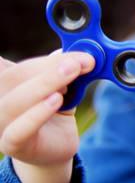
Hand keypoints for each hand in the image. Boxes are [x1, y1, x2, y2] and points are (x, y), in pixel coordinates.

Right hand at [0, 51, 94, 182]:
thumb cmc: (56, 106)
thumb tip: (76, 54)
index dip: (18, 56)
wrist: (58, 142)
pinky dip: (36, 115)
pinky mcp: (11, 145)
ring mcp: (1, 123)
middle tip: (78, 60)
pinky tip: (57, 100)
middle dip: (50, 65)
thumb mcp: (64, 81)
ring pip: (12, 102)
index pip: (4, 64)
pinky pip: (17, 132)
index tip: (54, 37)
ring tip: (72, 72)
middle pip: (13, 76)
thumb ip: (66, 66)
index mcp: (5, 79)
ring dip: (45, 84)